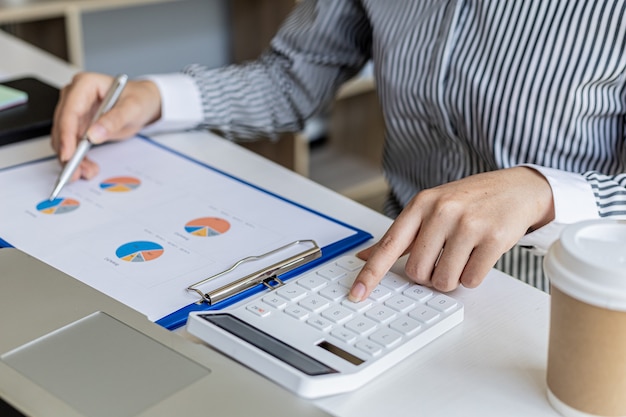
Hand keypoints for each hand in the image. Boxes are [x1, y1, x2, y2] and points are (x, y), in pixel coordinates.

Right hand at [51, 72, 161, 180]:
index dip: (66, 135)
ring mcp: (75, 112)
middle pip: (62, 127)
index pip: (69, 111)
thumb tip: (93, 135)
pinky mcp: (79, 126)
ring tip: (86, 172)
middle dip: (67, 152)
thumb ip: (114, 120)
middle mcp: (74, 97)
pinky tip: (87, 168)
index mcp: (85, 85)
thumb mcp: (132, 108)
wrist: (143, 103)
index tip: (68, 154)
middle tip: (74, 171)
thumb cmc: (138, 99)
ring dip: (72, 158)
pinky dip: (78, 158)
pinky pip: (72, 144)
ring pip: (64, 139)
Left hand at [348, 167, 554, 300]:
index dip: (370, 274)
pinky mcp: (493, 239)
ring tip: (462, 256)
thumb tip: (365, 257)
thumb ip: (400, 236)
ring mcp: (468, 224)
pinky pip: (471, 279)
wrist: (516, 188)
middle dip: (428, 275)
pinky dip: (472, 276)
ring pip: (444, 280)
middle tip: (443, 258)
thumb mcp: (430, 208)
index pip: (389, 245)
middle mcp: (441, 211)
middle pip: (417, 272)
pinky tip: (479, 256)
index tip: (356, 294)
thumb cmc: (469, 201)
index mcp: (421, 205)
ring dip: (451, 278)